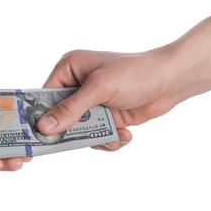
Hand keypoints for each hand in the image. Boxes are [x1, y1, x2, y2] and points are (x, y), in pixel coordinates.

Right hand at [37, 49, 177, 150]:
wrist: (171, 81)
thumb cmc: (135, 73)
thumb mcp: (100, 88)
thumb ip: (71, 108)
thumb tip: (44, 126)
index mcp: (69, 70)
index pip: (45, 96)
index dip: (42, 116)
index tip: (40, 136)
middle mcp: (76, 86)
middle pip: (60, 117)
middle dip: (74, 131)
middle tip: (83, 141)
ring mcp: (91, 102)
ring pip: (78, 130)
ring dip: (95, 138)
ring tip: (115, 135)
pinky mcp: (105, 116)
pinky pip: (95, 135)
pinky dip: (108, 139)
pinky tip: (124, 134)